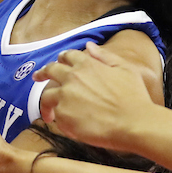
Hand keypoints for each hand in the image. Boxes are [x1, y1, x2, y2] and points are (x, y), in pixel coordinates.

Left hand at [34, 42, 156, 152]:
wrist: (133, 122)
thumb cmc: (134, 97)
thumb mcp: (124, 69)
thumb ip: (104, 56)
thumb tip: (89, 46)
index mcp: (87, 64)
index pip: (67, 56)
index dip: (61, 59)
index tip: (57, 64)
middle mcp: (72, 78)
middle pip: (49, 71)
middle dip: (42, 73)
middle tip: (37, 78)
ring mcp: (65, 97)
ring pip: (46, 97)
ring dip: (46, 104)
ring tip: (48, 115)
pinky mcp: (63, 116)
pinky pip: (56, 117)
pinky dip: (59, 121)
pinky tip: (68, 127)